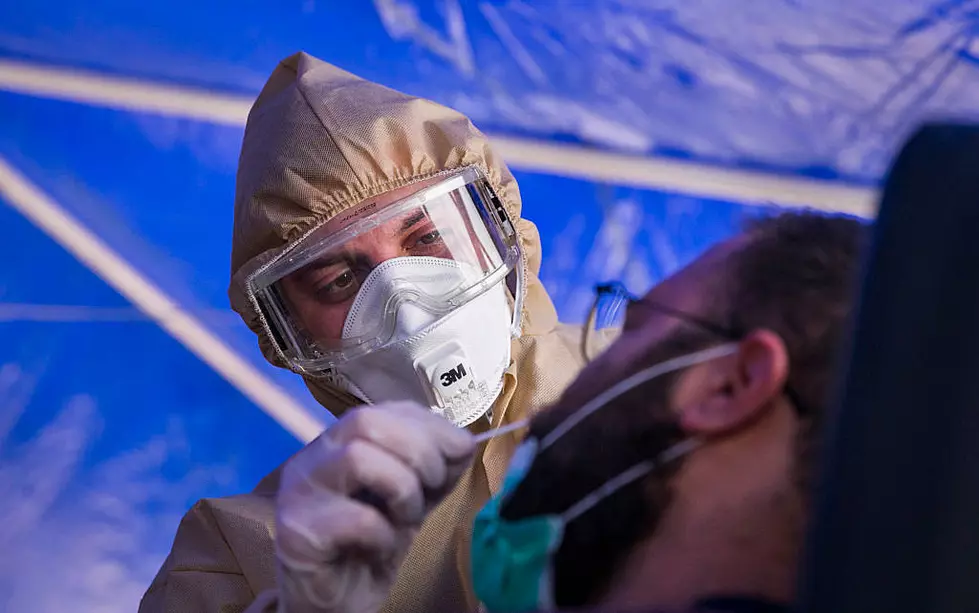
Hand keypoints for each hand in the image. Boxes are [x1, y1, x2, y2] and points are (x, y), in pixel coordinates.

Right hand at [274, 401, 475, 612]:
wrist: (335, 603)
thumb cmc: (371, 545)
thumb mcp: (412, 497)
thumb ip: (434, 467)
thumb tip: (464, 442)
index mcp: (339, 442)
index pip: (385, 409)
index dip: (430, 424)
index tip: (461, 448)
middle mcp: (312, 458)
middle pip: (366, 421)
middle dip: (418, 450)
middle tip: (433, 485)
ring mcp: (300, 492)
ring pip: (358, 458)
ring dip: (401, 489)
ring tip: (405, 517)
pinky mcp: (298, 533)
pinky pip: (356, 518)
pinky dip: (384, 533)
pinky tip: (382, 547)